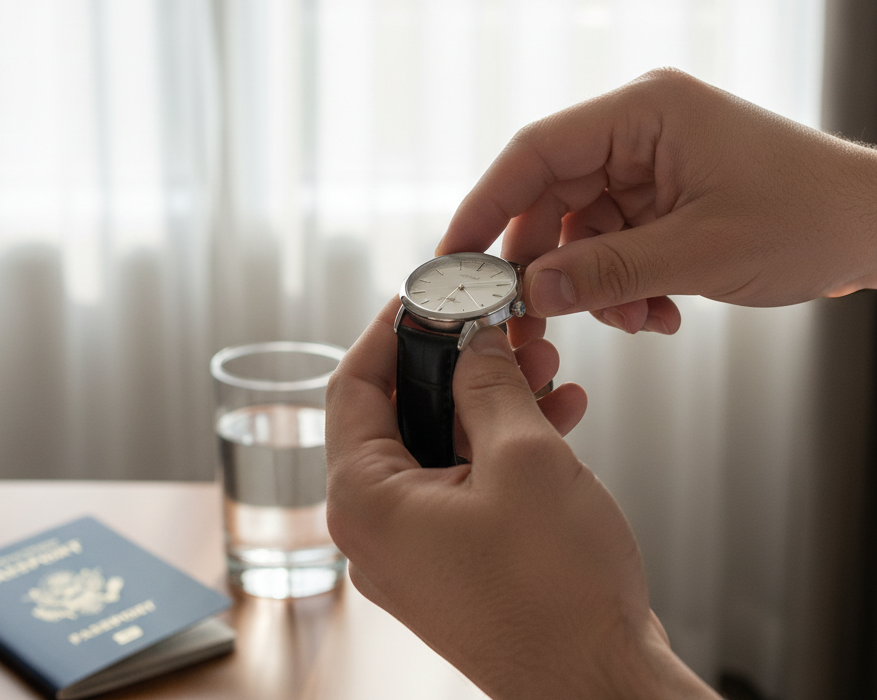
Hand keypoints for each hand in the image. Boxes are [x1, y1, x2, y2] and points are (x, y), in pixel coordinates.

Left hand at [325, 300, 718, 699]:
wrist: (605, 690)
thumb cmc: (560, 592)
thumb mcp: (523, 457)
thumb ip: (488, 383)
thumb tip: (474, 342)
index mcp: (367, 499)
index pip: (352, 387)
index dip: (388, 331)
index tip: (423, 295)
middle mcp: (377, 528)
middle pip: (398, 414)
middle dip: (455, 363)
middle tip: (498, 326)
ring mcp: (414, 550)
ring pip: (439, 445)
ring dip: (489, 400)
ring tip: (543, 363)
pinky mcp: (454, 562)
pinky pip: (464, 483)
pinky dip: (502, 446)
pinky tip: (558, 413)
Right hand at [439, 68, 876, 333]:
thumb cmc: (812, 217)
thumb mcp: (699, 252)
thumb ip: (606, 272)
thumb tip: (532, 292)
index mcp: (643, 112)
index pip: (536, 151)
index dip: (487, 203)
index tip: (456, 254)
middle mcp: (639, 130)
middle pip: (553, 196)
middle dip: (546, 263)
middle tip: (531, 318)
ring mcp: (652, 163)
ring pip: (583, 229)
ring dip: (597, 283)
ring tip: (637, 318)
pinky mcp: (665, 195)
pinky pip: (616, 242)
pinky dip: (625, 283)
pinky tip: (659, 310)